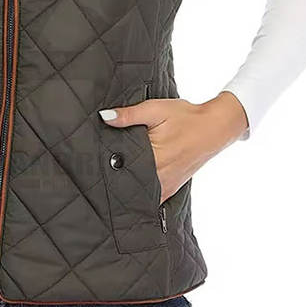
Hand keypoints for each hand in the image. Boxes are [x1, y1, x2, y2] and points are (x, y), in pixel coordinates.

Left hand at [98, 90, 247, 203]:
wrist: (214, 128)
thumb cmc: (185, 117)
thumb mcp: (156, 110)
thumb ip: (129, 115)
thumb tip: (105, 117)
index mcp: (155, 159)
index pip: (122, 170)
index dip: (105, 170)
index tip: (91, 169)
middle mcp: (160, 177)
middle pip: (129, 185)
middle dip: (113, 181)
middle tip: (94, 176)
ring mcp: (167, 186)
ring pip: (140, 194)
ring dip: (126, 188)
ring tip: (108, 184)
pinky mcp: (172, 188)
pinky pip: (152, 197)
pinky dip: (141, 194)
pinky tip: (129, 188)